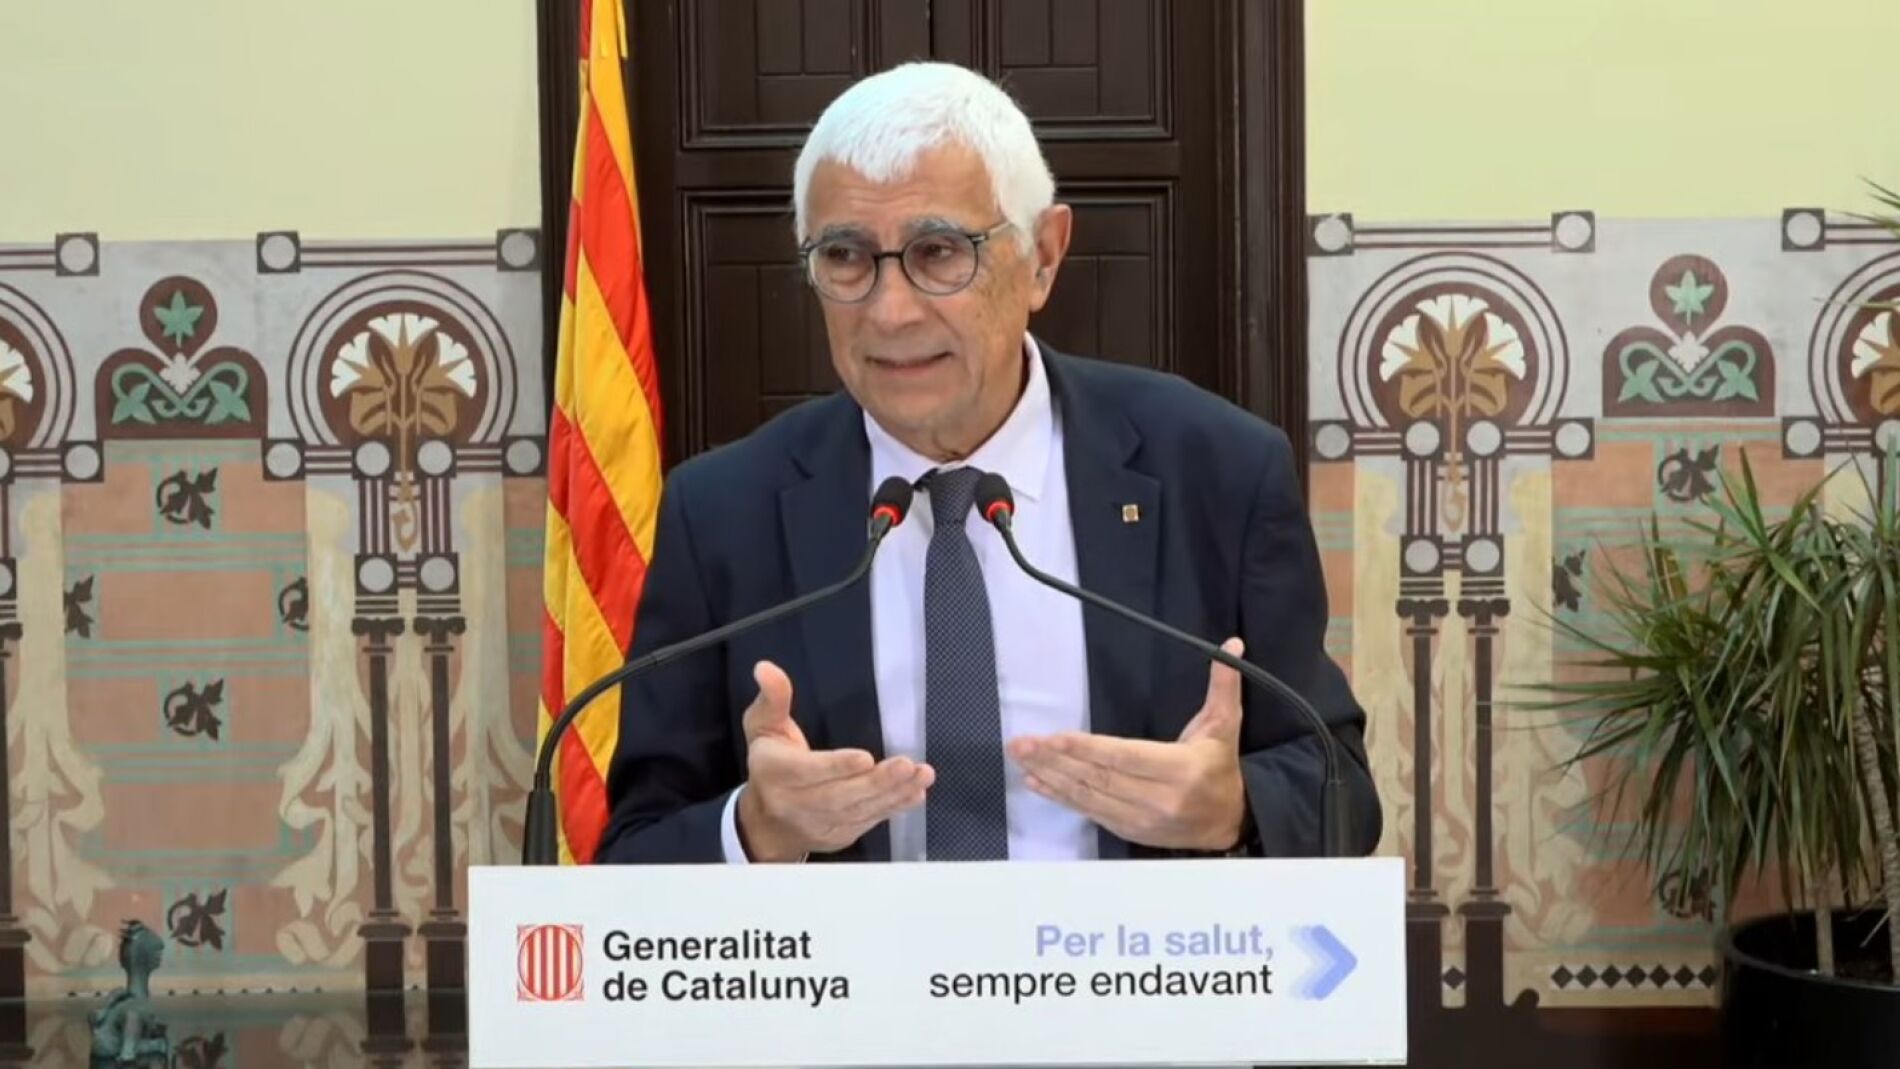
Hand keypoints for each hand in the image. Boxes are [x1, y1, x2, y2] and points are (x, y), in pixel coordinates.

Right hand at [735, 660, 932, 861]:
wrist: (764, 824)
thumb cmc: (769, 765)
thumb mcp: (762, 727)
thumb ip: (772, 698)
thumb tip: (766, 668)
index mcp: (775, 772)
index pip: (807, 771)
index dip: (836, 767)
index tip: (865, 758)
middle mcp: (796, 803)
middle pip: (838, 796)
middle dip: (875, 782)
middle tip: (906, 766)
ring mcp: (819, 824)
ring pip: (858, 811)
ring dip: (893, 794)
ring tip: (921, 776)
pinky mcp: (840, 836)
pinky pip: (869, 822)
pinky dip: (894, 808)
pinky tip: (915, 794)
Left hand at [1007, 638, 1247, 850]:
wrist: (1229, 821)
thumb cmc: (1220, 766)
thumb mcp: (1226, 724)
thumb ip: (1224, 685)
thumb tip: (1231, 645)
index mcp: (1181, 769)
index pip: (1125, 758)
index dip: (1087, 749)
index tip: (1054, 737)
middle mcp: (1159, 799)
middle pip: (1099, 778)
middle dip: (1056, 760)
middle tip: (1022, 743)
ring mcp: (1142, 819)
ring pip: (1089, 797)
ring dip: (1051, 777)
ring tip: (1022, 757)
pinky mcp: (1129, 831)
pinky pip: (1089, 813)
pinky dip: (1060, 798)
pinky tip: (1036, 782)